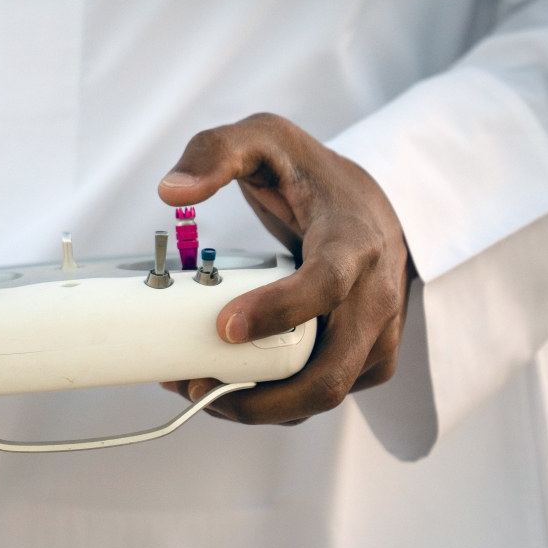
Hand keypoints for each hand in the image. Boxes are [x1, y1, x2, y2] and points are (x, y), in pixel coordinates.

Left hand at [158, 113, 414, 424]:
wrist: (372, 205)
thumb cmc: (313, 177)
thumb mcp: (265, 139)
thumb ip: (216, 152)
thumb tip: (170, 191)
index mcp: (354, 243)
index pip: (326, 286)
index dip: (278, 312)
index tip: (224, 327)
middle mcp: (376, 297)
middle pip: (330, 373)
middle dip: (259, 396)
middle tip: (193, 385)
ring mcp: (377, 335)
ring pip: (322, 396)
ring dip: (258, 407)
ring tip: (195, 388)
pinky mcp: (367, 360)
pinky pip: (319, 396)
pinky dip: (273, 404)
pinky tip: (225, 387)